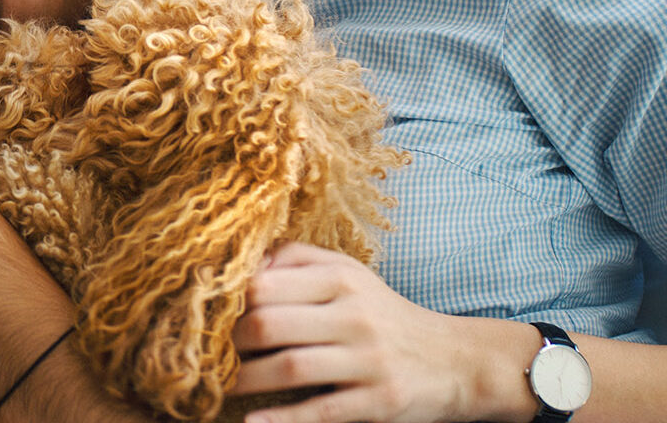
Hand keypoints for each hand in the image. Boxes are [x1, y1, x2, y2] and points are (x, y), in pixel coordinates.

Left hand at [231, 242, 487, 422]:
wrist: (455, 361)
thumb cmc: (385, 315)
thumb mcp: (349, 274)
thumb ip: (297, 260)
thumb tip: (245, 263)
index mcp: (341, 280)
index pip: (266, 284)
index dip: (229, 303)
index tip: (211, 318)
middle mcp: (355, 315)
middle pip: (270, 324)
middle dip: (231, 344)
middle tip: (213, 356)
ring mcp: (368, 360)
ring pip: (290, 368)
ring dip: (246, 381)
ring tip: (223, 387)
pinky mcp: (379, 402)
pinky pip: (321, 412)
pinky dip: (283, 420)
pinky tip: (253, 422)